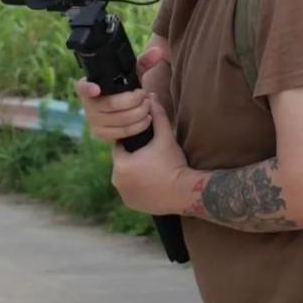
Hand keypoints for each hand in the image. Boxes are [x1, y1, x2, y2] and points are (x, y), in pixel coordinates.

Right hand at [74, 47, 169, 145]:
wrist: (121, 110)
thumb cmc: (124, 89)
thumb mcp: (131, 75)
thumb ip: (144, 62)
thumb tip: (158, 52)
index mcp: (90, 86)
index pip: (82, 87)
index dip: (87, 88)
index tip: (96, 89)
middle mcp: (88, 104)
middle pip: (111, 104)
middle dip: (134, 100)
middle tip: (145, 95)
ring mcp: (93, 121)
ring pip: (119, 119)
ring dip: (139, 112)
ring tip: (148, 105)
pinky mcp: (102, 134)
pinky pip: (122, 132)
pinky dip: (138, 125)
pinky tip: (147, 118)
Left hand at [111, 94, 189, 215]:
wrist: (185, 192)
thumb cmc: (173, 163)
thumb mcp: (165, 137)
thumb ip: (157, 117)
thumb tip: (152, 97)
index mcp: (121, 163)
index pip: (120, 148)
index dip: (132, 144)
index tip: (145, 145)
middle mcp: (117, 181)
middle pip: (122, 163)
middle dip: (134, 159)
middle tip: (151, 157)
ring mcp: (124, 195)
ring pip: (126, 178)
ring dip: (135, 173)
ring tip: (152, 170)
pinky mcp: (132, 205)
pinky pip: (131, 192)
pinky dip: (138, 188)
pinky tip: (152, 183)